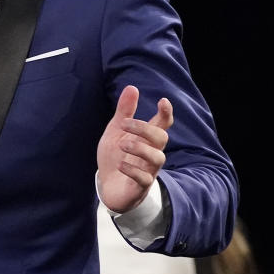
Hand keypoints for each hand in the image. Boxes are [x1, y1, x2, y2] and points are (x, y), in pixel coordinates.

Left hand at [96, 85, 172, 212]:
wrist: (107, 186)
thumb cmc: (115, 155)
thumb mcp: (116, 131)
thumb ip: (124, 112)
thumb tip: (132, 87)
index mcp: (146, 138)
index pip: (163, 124)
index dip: (166, 113)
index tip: (163, 101)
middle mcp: (150, 152)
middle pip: (161, 138)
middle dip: (145, 128)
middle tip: (124, 123)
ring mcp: (148, 169)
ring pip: (157, 158)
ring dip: (140, 148)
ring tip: (122, 145)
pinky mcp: (140, 186)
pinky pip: (144, 178)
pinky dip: (133, 170)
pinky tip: (120, 164)